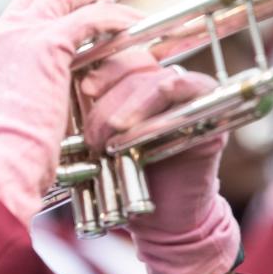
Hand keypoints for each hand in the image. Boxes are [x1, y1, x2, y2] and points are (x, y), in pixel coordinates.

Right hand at [0, 0, 142, 226]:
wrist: (7, 157)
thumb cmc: (14, 154)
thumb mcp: (15, 114)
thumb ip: (30, 92)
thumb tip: (55, 93)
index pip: (20, 15)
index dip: (49, 7)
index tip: (73, 10)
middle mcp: (0, 36)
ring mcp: (20, 34)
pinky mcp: (47, 42)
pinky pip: (89, 17)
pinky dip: (114, 18)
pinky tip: (133, 25)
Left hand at [82, 50, 238, 273]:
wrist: (159, 220)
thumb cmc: (122, 178)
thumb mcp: (96, 139)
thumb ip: (86, 109)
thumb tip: (64, 80)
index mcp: (138, 80)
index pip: (120, 53)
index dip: (101, 66)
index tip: (83, 89)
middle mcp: (166, 81)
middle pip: (136, 63)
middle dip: (109, 97)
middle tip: (92, 134)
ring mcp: (190, 95)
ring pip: (155, 79)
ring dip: (128, 108)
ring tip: (108, 141)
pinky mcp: (208, 111)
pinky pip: (185, 91)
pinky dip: (156, 108)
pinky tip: (136, 135)